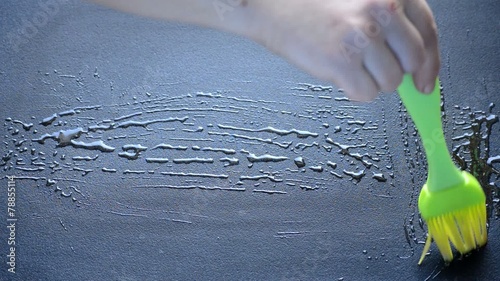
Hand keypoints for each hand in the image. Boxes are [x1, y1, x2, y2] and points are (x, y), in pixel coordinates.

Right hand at [247, 0, 439, 100]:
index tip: (426, 83)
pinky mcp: (344, 61)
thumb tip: (413, 66)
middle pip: (413, 62)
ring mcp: (364, 37)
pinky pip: (366, 93)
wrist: (273, 5)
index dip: (431, 64)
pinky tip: (337, 71)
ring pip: (390, 82)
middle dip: (395, 72)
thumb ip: (391, 24)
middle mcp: (383, 11)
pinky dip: (353, 90)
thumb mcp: (360, 1)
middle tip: (372, 68)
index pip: (428, 34)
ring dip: (371, 81)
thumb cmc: (312, 4)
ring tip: (347, 63)